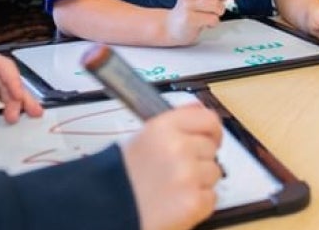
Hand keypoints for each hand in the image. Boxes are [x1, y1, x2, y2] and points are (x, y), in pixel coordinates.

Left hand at [0, 47, 42, 123]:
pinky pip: (1, 98)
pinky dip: (10, 105)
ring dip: (19, 102)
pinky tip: (16, 113)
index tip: (18, 96)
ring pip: (8, 90)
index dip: (13, 81)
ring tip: (29, 114)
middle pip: (9, 80)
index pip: (2, 67)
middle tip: (30, 110)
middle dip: (22, 95)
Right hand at [122, 104, 223, 229]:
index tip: (210, 138)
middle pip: (211, 149)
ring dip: (198, 182)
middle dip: (199, 160)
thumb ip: (176, 122)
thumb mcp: (144, 138)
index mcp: (164, 127)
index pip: (208, 119)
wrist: (104, 211)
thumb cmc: (121, 177)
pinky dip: (198, 203)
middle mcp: (178, 148)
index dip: (212, 131)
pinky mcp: (193, 202)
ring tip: (171, 189)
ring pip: (214, 173)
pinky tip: (176, 203)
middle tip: (175, 171)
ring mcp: (188, 176)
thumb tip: (199, 107)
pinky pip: (211, 198)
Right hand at [165, 0, 239, 44]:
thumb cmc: (191, 12)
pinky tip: (206, 23)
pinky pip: (211, 19)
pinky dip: (214, 22)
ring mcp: (188, 6)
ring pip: (215, 4)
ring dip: (220, 10)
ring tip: (212, 14)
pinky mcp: (189, 19)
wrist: (171, 27)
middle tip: (224, 0)